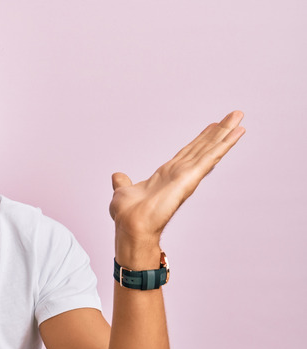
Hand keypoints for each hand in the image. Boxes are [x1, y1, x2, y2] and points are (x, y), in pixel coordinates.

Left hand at [109, 111, 245, 267]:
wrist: (131, 224)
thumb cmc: (128, 215)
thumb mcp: (123, 192)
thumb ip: (123, 183)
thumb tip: (117, 177)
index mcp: (166, 174)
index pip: (187, 153)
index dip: (200, 139)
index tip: (212, 126)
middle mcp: (180, 173)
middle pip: (203, 147)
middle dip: (219, 132)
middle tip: (235, 115)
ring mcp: (188, 174)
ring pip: (210, 149)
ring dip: (226, 133)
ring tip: (239, 117)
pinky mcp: (192, 177)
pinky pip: (211, 157)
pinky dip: (225, 144)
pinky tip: (237, 132)